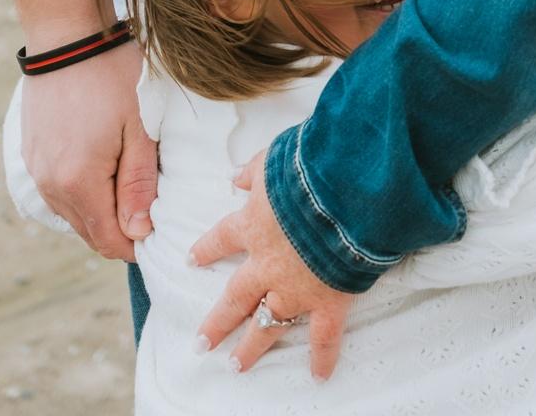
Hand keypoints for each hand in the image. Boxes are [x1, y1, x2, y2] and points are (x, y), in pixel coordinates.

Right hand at [20, 37, 155, 259]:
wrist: (67, 34)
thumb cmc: (111, 74)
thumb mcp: (139, 127)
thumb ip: (138, 183)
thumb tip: (138, 232)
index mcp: (77, 183)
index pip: (107, 241)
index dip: (136, 244)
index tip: (160, 228)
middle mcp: (49, 185)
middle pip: (89, 231)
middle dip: (120, 227)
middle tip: (150, 200)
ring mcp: (36, 169)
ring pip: (72, 212)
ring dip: (100, 208)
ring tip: (128, 177)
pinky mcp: (31, 153)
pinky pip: (58, 190)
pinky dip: (81, 189)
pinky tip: (103, 163)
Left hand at [192, 150, 353, 378]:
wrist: (344, 191)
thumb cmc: (308, 167)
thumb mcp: (273, 158)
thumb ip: (254, 171)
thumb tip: (235, 177)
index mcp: (254, 225)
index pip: (222, 239)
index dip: (207, 249)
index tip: (191, 258)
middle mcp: (267, 264)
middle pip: (235, 297)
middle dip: (217, 321)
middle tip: (201, 343)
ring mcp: (295, 288)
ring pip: (267, 324)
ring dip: (251, 347)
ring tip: (236, 365)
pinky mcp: (327, 300)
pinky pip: (323, 336)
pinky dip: (323, 357)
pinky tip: (318, 376)